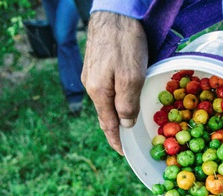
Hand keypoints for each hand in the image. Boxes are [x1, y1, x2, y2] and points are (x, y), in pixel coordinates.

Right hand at [81, 12, 147, 154]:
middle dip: (115, 129)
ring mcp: (92, 74)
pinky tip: (122, 99)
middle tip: (127, 141)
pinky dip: (114, 99)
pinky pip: (106, 89)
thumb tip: (125, 124)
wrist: (113, 12)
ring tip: (126, 123)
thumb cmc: (124, 43)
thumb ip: (127, 103)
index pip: (107, 125)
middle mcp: (91, 85)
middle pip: (105, 114)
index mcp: (98, 92)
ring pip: (105, 101)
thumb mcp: (131, 76)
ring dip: (115, 113)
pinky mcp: (96, 63)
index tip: (123, 154)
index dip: (116, 141)